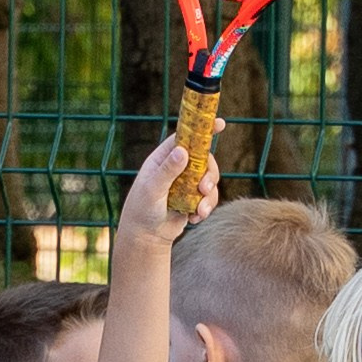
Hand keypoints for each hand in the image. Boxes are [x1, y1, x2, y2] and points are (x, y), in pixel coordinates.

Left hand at [118, 130, 218, 249]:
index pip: (184, 138)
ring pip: (209, 180)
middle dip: (209, 174)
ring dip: (209, 196)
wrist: (145, 238)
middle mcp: (176, 168)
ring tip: (200, 212)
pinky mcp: (192, 199)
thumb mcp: (152, 190)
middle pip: (203, 160)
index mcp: (163, 159)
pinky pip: (208, 198)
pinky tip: (195, 219)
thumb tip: (182, 151)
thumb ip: (167, 172)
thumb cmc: (142, 211)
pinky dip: (206, 208)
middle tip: (204, 188)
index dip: (201, 130)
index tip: (219, 123)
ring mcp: (185, 184)